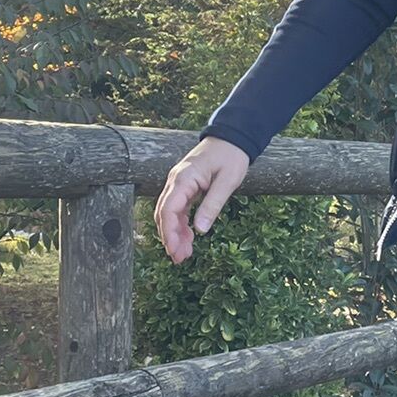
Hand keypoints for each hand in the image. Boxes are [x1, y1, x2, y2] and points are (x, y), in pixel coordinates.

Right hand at [155, 137, 250, 262]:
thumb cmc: (231, 156)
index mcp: (184, 178)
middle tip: (180, 258)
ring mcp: (178, 184)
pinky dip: (180, 224)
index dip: (169, 232)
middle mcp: (176, 181)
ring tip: (184, 254)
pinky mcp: (184, 187)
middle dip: (169, 237)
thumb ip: (213, 204)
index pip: (168, 208)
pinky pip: (177, 208)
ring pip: (168, 213)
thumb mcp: (227, 181)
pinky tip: (189, 238)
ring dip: (174, 233)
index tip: (175, 250)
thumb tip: (200, 230)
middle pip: (164, 213)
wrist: (232, 137)